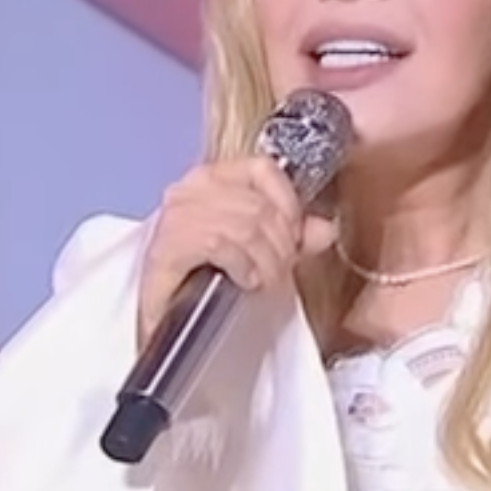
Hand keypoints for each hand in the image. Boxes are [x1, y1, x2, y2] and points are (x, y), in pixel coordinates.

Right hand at [139, 157, 336, 343]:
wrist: (168, 322)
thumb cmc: (206, 282)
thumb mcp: (257, 253)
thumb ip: (291, 237)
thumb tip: (325, 229)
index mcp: (211, 178)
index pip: (262, 168)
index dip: (288, 203)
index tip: (295, 237)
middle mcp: (189, 189)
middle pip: (258, 205)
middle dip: (281, 245)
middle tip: (281, 271)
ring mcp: (175, 216)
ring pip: (244, 227)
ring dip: (265, 261)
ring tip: (263, 281)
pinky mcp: (166, 246)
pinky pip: (219, 244)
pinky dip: (240, 265)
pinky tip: (242, 280)